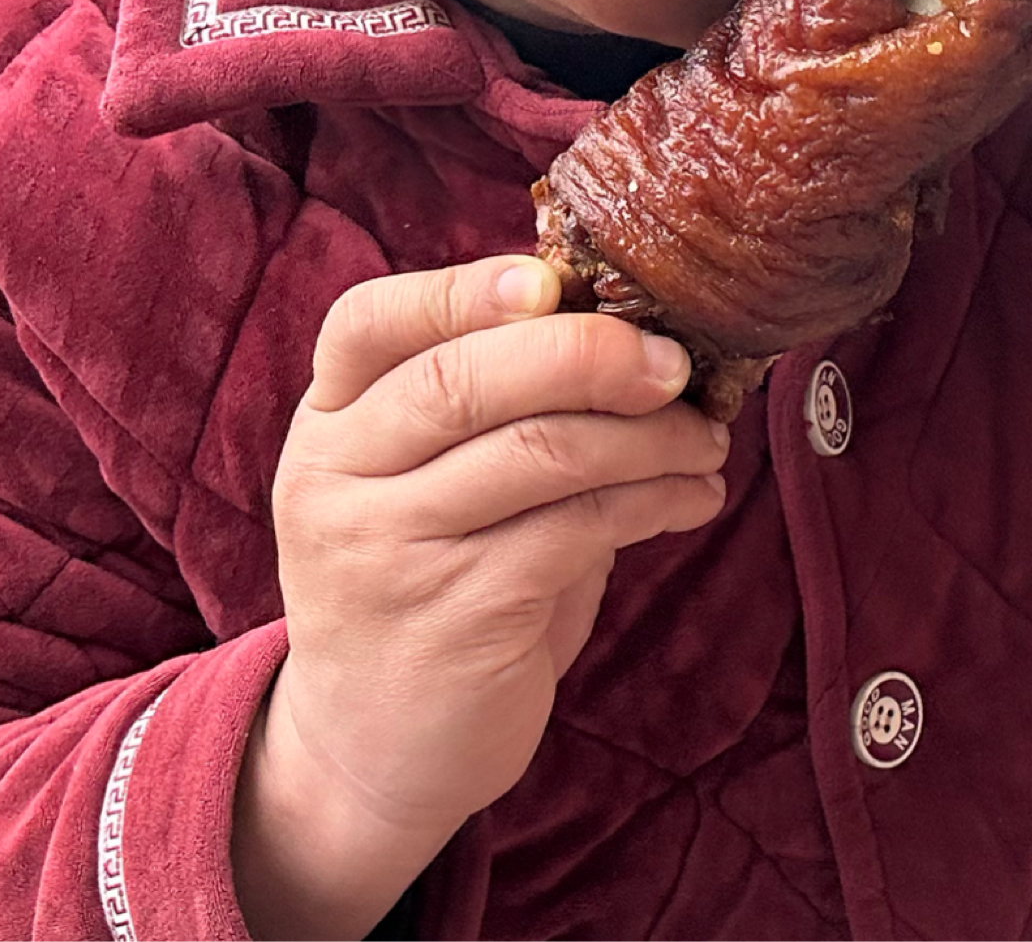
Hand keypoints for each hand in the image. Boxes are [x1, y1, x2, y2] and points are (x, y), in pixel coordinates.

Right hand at [233, 257, 729, 938]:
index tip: (557, 280)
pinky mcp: (453, 621)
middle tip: (675, 363)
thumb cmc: (429, 582)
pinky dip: (654, 501)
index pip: (370, 322)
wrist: (372, 751)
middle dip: (591, 353)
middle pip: (466, 378)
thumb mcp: (419, 484)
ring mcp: (387, 553)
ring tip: (704, 440)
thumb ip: (487, 403)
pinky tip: (692, 497)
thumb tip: (626, 320)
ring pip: (538, 453)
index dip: (466, 288)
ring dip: (647, 435)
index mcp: (327, 424)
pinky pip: (575, 532)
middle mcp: (336, 479)